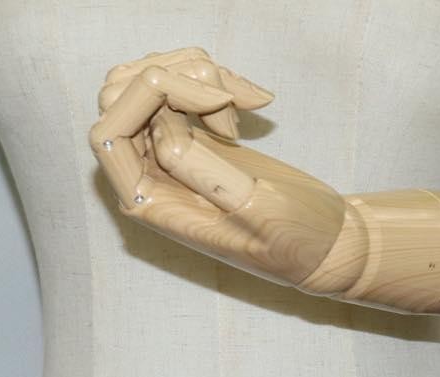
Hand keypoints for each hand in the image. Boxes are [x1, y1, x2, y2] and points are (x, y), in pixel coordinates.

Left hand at [90, 48, 345, 286]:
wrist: (329, 242)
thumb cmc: (298, 241)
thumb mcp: (258, 212)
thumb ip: (204, 175)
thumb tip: (161, 132)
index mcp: (152, 205)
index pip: (109, 134)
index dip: (146, 98)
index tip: (211, 97)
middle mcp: (149, 177)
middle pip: (121, 97)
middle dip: (172, 77)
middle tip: (230, 94)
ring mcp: (167, 152)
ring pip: (147, 81)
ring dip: (195, 71)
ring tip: (247, 97)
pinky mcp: (192, 133)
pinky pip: (177, 84)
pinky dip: (211, 77)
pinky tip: (251, 99)